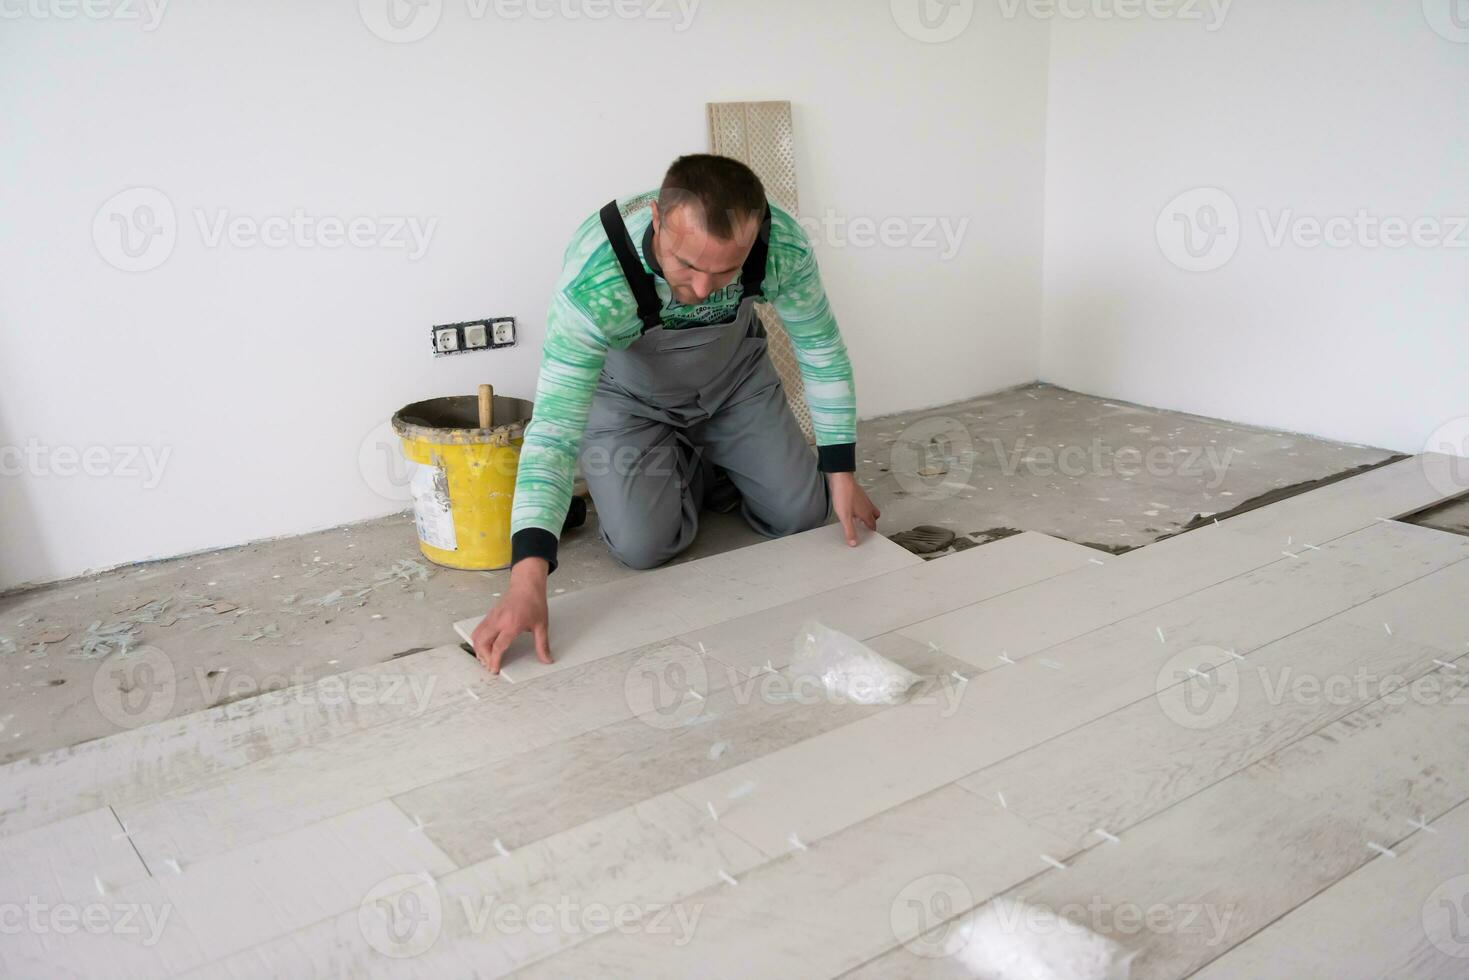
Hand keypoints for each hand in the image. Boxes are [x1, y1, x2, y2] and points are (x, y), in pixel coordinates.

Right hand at [471, 558, 552, 673]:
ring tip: (486, 658)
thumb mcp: (542, 625)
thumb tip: (546, 659)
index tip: (494, 669)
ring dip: (479, 649)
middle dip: (484, 657)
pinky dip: (478, 640)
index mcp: (511, 624)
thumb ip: (542, 645)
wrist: (526, 584)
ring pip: (477, 636)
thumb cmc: (533, 601)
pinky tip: (485, 646)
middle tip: (490, 665)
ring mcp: (492, 617)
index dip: (495, 660)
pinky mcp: (489, 615)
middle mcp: (498, 621)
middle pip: (482, 643)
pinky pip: (478, 630)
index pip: (498, 646)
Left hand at [828, 471, 880, 546]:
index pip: (873, 525)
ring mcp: (863, 498)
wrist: (841, 478)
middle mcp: (867, 505)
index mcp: (866, 513)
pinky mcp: (858, 493)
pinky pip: (863, 503)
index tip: (868, 536)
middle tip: (865, 527)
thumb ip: (850, 530)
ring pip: (869, 508)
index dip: (871, 531)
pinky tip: (852, 508)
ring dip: (866, 514)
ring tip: (858, 519)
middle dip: (872, 522)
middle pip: (875, 516)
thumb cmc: (844, 495)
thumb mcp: (845, 517)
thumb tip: (854, 542)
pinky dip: (860, 508)